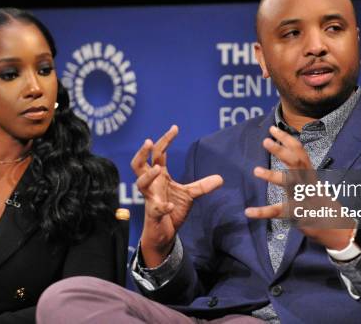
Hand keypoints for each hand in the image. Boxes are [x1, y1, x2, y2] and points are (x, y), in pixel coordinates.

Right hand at [131, 125, 222, 266]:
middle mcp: (152, 185)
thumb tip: (221, 178)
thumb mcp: (189, 195)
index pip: (158, 153)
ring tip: (158, 168)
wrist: (164, 233)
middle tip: (149, 141)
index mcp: (160, 176)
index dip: (165, 140)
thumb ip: (202, 186)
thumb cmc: (171, 209)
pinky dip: (162, 207)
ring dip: (148, 175)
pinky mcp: (153, 214)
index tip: (175, 127)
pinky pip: (155, 209)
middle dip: (142, 152)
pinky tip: (169, 205)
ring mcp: (151, 198)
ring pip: (141, 183)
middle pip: (139, 164)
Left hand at [244, 125, 355, 249]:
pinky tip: (249, 211)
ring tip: (256, 170)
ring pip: (290, 184)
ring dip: (273, 176)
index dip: (287, 139)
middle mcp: (308, 183)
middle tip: (266, 141)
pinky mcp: (298, 215)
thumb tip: (289, 154)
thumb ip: (301, 171)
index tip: (273, 129)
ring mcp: (304, 198)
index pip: (300, 152)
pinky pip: (279, 212)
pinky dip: (263, 212)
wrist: (338, 228)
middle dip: (281, 151)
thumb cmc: (322, 204)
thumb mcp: (312, 184)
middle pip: (296, 163)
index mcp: (310, 175)